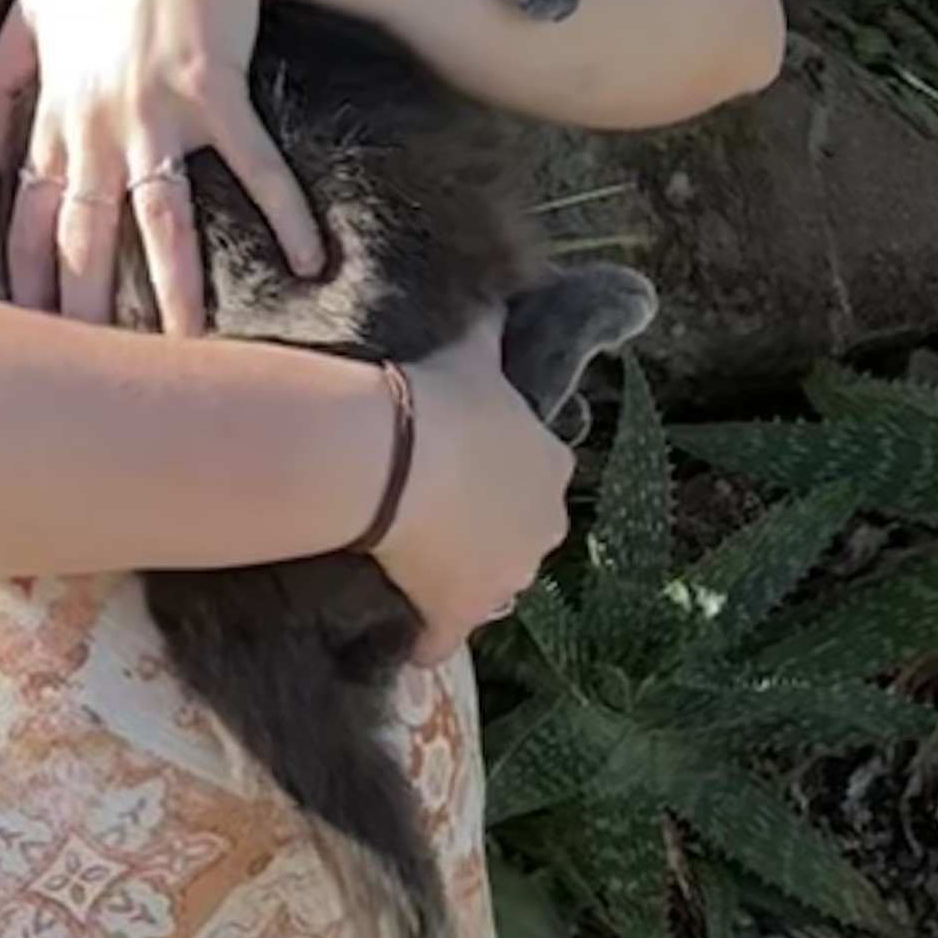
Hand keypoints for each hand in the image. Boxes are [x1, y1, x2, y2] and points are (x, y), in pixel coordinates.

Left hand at [0, 0, 325, 335]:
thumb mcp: (33, 13)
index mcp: (56, 111)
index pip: (26, 212)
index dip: (22, 274)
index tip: (19, 334)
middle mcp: (98, 119)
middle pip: (84, 233)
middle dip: (82, 308)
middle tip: (88, 377)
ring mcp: (157, 108)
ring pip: (159, 218)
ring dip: (174, 288)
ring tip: (188, 352)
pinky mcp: (217, 89)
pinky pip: (252, 164)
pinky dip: (282, 212)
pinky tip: (308, 261)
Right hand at [371, 312, 574, 664]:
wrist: (387, 453)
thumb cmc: (434, 393)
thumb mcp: (471, 347)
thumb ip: (492, 330)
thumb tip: (501, 300)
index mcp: (551, 464)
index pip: (538, 471)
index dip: (499, 466)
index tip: (462, 455)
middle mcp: (543, 527)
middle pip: (520, 532)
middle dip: (487, 523)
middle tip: (433, 500)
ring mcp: (502, 578)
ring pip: (489, 583)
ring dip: (460, 574)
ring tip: (412, 551)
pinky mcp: (456, 614)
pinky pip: (444, 637)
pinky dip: (425, 636)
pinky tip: (406, 634)